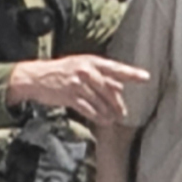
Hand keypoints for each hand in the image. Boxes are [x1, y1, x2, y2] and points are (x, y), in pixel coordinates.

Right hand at [6, 53, 149, 125]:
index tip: (146, 77)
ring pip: (100, 101)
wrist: (35, 76)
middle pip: (109, 89)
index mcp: (91, 61)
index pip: (115, 68)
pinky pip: (89, 109)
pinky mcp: (70, 96)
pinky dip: (98, 116)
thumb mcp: (81, 66)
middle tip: (123, 113)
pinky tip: (103, 121)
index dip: (131, 73)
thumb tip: (120, 87)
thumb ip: (101, 75)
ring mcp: (78, 84)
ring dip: (109, 112)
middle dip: (118, 103)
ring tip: (113, 119)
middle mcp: (86, 71)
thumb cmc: (61, 71)